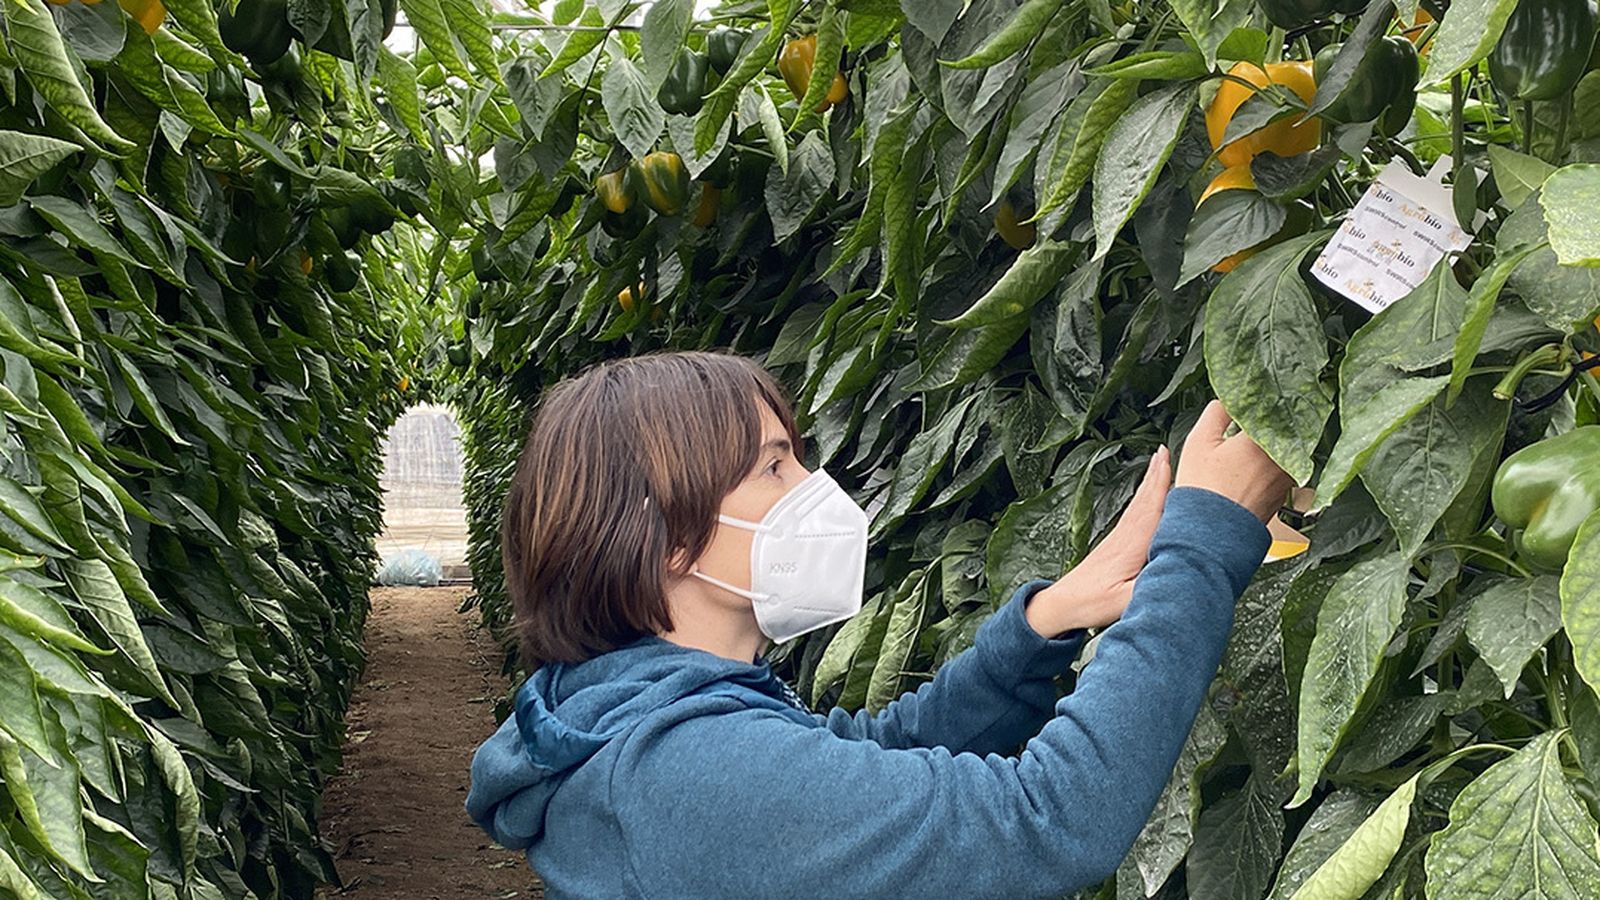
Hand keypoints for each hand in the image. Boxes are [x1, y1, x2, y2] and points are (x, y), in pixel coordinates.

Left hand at [1025, 446, 1171, 636]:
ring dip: (1150, 482)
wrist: (1062, 604)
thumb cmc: (1092, 603)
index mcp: (1132, 544)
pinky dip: (1142, 498)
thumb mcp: (1126, 601)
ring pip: (1139, 503)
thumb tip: (1178, 571)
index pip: (1152, 507)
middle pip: (1145, 498)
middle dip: (1157, 473)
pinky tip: (1145, 496)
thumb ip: (1152, 585)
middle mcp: (1125, 535)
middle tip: (1166, 450)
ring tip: (1159, 463)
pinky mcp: (1114, 544)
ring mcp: (1119, 538)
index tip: (1170, 459)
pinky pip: (1134, 513)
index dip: (1162, 483)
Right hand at [1175, 399, 1294, 521]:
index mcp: (1265, 438)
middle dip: (1267, 422)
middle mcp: (1284, 456)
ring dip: (1271, 444)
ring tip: (1246, 446)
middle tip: (1248, 420)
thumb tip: (1228, 400)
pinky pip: (1282, 469)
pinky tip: (1251, 467)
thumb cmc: (1204, 489)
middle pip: (1282, 427)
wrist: (1212, 534)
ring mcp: (1288, 477)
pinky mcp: (1285, 493)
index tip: (1250, 398)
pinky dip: (1270, 464)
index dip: (1259, 400)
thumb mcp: (1200, 441)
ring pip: (1285, 449)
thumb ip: (1217, 411)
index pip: (1270, 407)